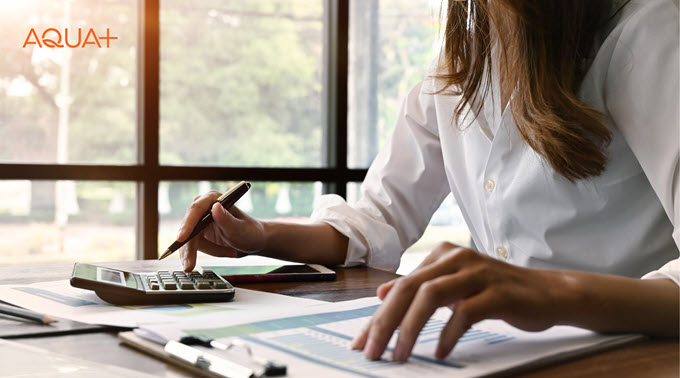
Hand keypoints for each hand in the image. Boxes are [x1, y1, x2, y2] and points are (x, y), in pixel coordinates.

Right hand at [177, 190, 266, 271]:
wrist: (254, 242)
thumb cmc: (250, 232)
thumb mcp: (240, 229)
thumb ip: (227, 219)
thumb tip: (215, 207)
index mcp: (213, 199)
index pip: (196, 210)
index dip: (187, 224)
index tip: (182, 238)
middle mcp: (204, 208)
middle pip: (188, 228)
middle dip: (190, 248)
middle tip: (190, 265)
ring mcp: (199, 221)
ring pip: (190, 241)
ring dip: (209, 250)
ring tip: (230, 253)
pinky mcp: (198, 234)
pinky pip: (195, 247)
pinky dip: (210, 252)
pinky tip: (226, 253)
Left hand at [351, 242, 564, 360]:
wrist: (549, 292)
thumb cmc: (498, 292)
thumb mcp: (454, 286)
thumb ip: (421, 287)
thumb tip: (383, 293)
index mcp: (443, 256)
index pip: (400, 287)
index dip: (377, 316)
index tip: (362, 342)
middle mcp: (456, 258)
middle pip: (409, 289)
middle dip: (385, 322)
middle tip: (372, 351)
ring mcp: (478, 273)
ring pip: (431, 296)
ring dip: (411, 329)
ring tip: (400, 355)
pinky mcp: (499, 292)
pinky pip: (466, 312)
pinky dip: (449, 334)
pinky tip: (441, 352)